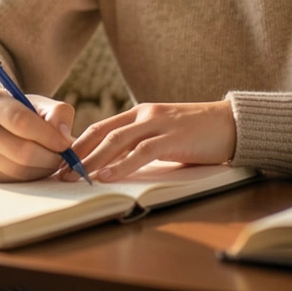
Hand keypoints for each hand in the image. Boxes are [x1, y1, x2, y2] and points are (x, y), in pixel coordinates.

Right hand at [0, 89, 75, 182]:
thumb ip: (57, 114)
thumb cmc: (20, 112)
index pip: (21, 122)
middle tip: (63, 155)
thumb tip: (64, 138)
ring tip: (52, 159)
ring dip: (44, 169)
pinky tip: (37, 166)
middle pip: (21, 151)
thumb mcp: (38, 104)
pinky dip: (33, 176)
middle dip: (50, 156)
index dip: (48, 135)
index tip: (66, 143)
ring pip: (20, 170)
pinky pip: (15, 181)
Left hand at [59, 101, 235, 182]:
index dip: (79, 144)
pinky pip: (141, 152)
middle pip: (101, 133)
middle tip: (59, 173)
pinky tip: (106, 175)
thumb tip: (115, 164)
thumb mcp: (164, 135)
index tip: (63, 162)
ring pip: (116, 141)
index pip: (101, 127)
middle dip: (78, 154)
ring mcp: (158, 124)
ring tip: (76, 176)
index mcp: (140, 113)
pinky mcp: (173, 138)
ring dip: (92, 160)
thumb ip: (141, 144)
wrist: (232, 123)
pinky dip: (121, 165)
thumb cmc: (199, 133)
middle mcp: (145, 115)